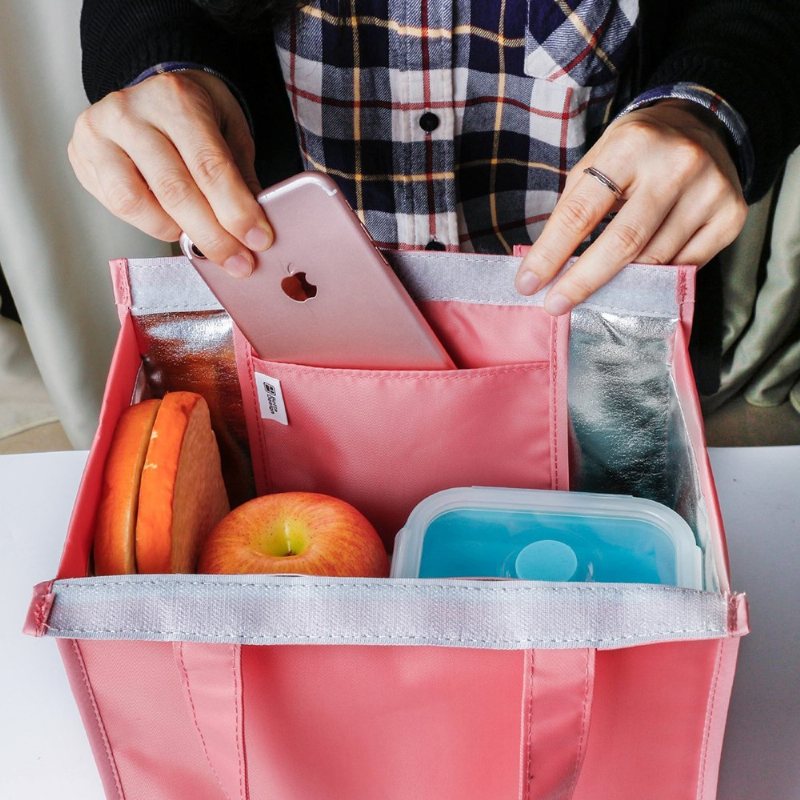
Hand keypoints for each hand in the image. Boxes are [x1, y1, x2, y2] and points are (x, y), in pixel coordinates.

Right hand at [68, 70, 271, 276]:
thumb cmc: (197, 115)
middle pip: (174, 189)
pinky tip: (171, 223)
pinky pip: (117, 204)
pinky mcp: (82, 154)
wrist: (155, 93)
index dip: (236, 211)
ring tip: (201, 240)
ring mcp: (100, 133)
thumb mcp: (231, 134)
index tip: (258, 241)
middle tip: (238, 263)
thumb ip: (241, 179)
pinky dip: (150, 223)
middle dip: (212, 236)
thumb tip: (252, 231)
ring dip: (176, 233)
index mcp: (176, 99)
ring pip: (137, 202)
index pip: (209, 166)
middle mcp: (131, 111)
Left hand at [515, 100, 748, 313]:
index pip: (581, 212)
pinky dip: (658, 279)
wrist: (701, 126)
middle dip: (582, 281)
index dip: (550, 254)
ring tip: (597, 293)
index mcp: (630, 145)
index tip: (528, 284)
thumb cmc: (636, 151)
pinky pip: (686, 266)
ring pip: (655, 260)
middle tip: (555, 306)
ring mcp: (710, 190)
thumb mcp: (598, 160)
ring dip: (620, 284)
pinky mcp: (732, 214)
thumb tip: (547, 268)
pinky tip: (640, 280)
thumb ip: (574, 208)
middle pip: (622, 242)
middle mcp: (676, 164)